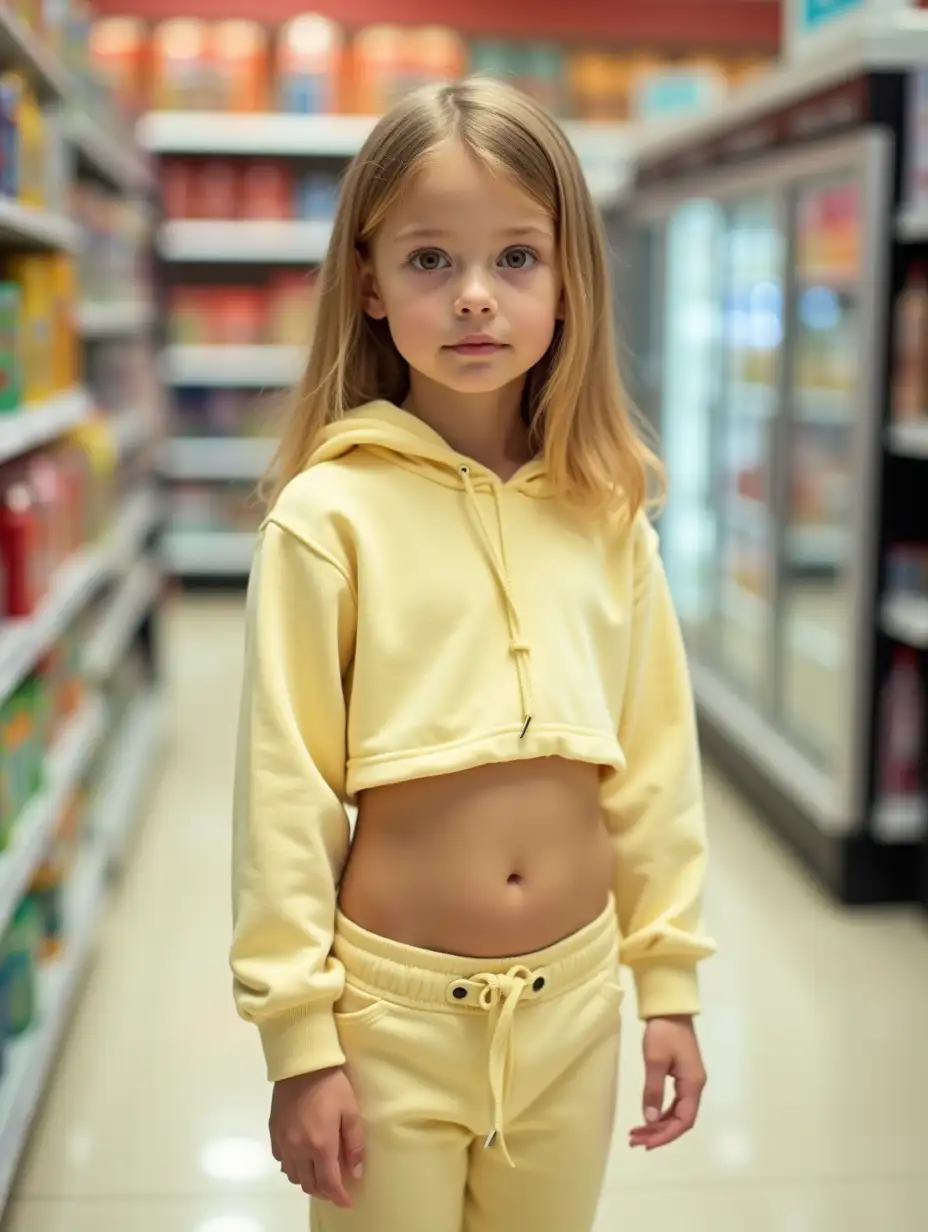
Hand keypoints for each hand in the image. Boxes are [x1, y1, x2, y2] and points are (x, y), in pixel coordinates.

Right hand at [270, 1068, 364, 1206]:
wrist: (301, 1063)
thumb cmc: (331, 1085)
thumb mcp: (350, 1111)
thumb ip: (354, 1143)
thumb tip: (355, 1171)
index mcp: (320, 1145)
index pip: (329, 1182)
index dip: (338, 1196)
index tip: (346, 1202)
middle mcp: (298, 1149)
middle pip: (309, 1184)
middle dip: (323, 1190)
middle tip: (334, 1186)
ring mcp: (283, 1142)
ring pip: (293, 1175)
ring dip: (306, 1179)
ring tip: (318, 1172)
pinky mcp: (273, 1132)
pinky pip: (281, 1160)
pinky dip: (292, 1165)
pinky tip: (300, 1157)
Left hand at [629, 1015, 705, 1150]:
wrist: (670, 1006)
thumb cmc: (663, 1031)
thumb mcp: (655, 1060)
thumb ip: (653, 1090)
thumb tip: (650, 1119)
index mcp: (693, 1084)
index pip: (683, 1120)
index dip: (666, 1135)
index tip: (646, 1143)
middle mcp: (695, 1086)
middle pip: (680, 1119)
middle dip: (659, 1133)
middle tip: (635, 1140)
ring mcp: (689, 1080)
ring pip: (676, 1112)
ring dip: (658, 1124)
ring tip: (636, 1133)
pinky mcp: (682, 1074)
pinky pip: (674, 1101)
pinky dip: (660, 1112)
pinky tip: (647, 1117)